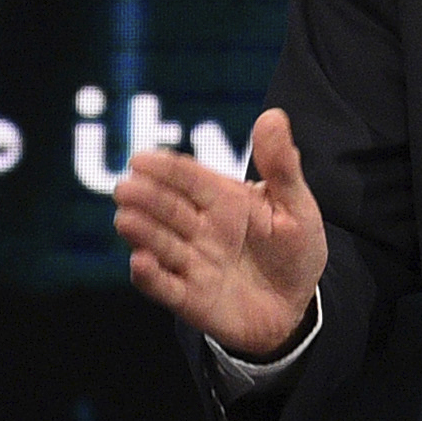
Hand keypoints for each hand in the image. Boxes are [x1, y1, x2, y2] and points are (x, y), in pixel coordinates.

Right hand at [114, 107, 326, 357]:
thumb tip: (273, 115)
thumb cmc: (293, 249)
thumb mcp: (296, 206)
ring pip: (159, 244)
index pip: (190, 178)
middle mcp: (199, 228)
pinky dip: (150, 276)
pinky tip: (140, 262)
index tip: (141, 159)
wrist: (296, 305)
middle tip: (126, 187)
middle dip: (146, 197)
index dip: (167, 168)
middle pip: (168, 208)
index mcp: (223, 200)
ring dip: (142, 232)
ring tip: (126, 218)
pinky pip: (164, 287)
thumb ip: (282, 166)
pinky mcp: (188, 298)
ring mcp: (191, 262)